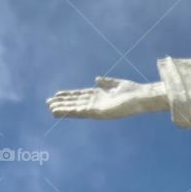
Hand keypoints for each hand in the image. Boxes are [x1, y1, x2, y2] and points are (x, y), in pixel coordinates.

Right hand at [47, 76, 162, 118]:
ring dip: (64, 109)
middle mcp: (97, 103)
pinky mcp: (100, 112)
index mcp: (99, 95)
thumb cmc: (132, 91)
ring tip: (51, 109)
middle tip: (48, 103)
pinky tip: (63, 111)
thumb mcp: (116, 84)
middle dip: (62, 103)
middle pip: (75, 102)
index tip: (56, 94)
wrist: (141, 97)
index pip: (80, 95)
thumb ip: (106, 82)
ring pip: (76, 109)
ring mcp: (98, 108)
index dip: (68, 95)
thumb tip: (96, 79)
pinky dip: (73, 111)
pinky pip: (83, 112)